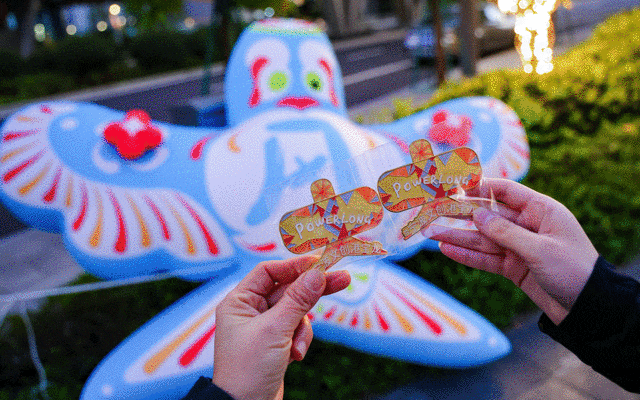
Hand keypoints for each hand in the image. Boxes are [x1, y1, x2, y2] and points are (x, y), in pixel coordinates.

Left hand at [212, 256, 350, 399]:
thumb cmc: (248, 369)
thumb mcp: (275, 330)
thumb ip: (298, 300)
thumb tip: (317, 273)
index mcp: (239, 301)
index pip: (269, 272)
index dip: (295, 266)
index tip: (320, 263)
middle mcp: (250, 311)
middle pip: (288, 289)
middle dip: (312, 290)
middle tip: (344, 278)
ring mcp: (264, 328)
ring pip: (296, 311)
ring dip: (302, 328)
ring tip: (296, 347)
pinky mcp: (276, 343)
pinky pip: (296, 330)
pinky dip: (300, 340)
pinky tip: (294, 357)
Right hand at [432, 178, 597, 324]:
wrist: (588, 308)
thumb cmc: (573, 271)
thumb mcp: (539, 249)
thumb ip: (505, 232)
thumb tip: (476, 215)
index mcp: (541, 211)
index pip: (505, 191)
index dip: (479, 186)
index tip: (454, 185)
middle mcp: (528, 225)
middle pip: (487, 216)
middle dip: (460, 214)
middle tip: (433, 210)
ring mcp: (519, 247)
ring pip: (482, 239)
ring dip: (457, 236)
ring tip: (429, 233)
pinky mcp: (513, 267)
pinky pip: (485, 258)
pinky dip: (467, 255)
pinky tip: (446, 250)